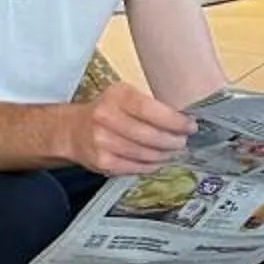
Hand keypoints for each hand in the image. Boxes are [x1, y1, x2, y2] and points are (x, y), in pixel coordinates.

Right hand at [72, 83, 194, 176]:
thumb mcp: (123, 97)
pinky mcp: (103, 162)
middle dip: (173, 141)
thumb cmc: (107, 111)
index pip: (150, 110)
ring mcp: (103, 142)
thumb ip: (149, 105)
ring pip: (146, 154)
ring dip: (164, 155)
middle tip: (183, 142)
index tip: (190, 126)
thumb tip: (183, 120)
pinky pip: (136, 167)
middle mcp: (106, 117)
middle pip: (150, 135)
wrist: (73, 130)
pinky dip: (151, 166)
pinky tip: (156, 161)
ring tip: (172, 152)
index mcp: (116, 96)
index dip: (174, 121)